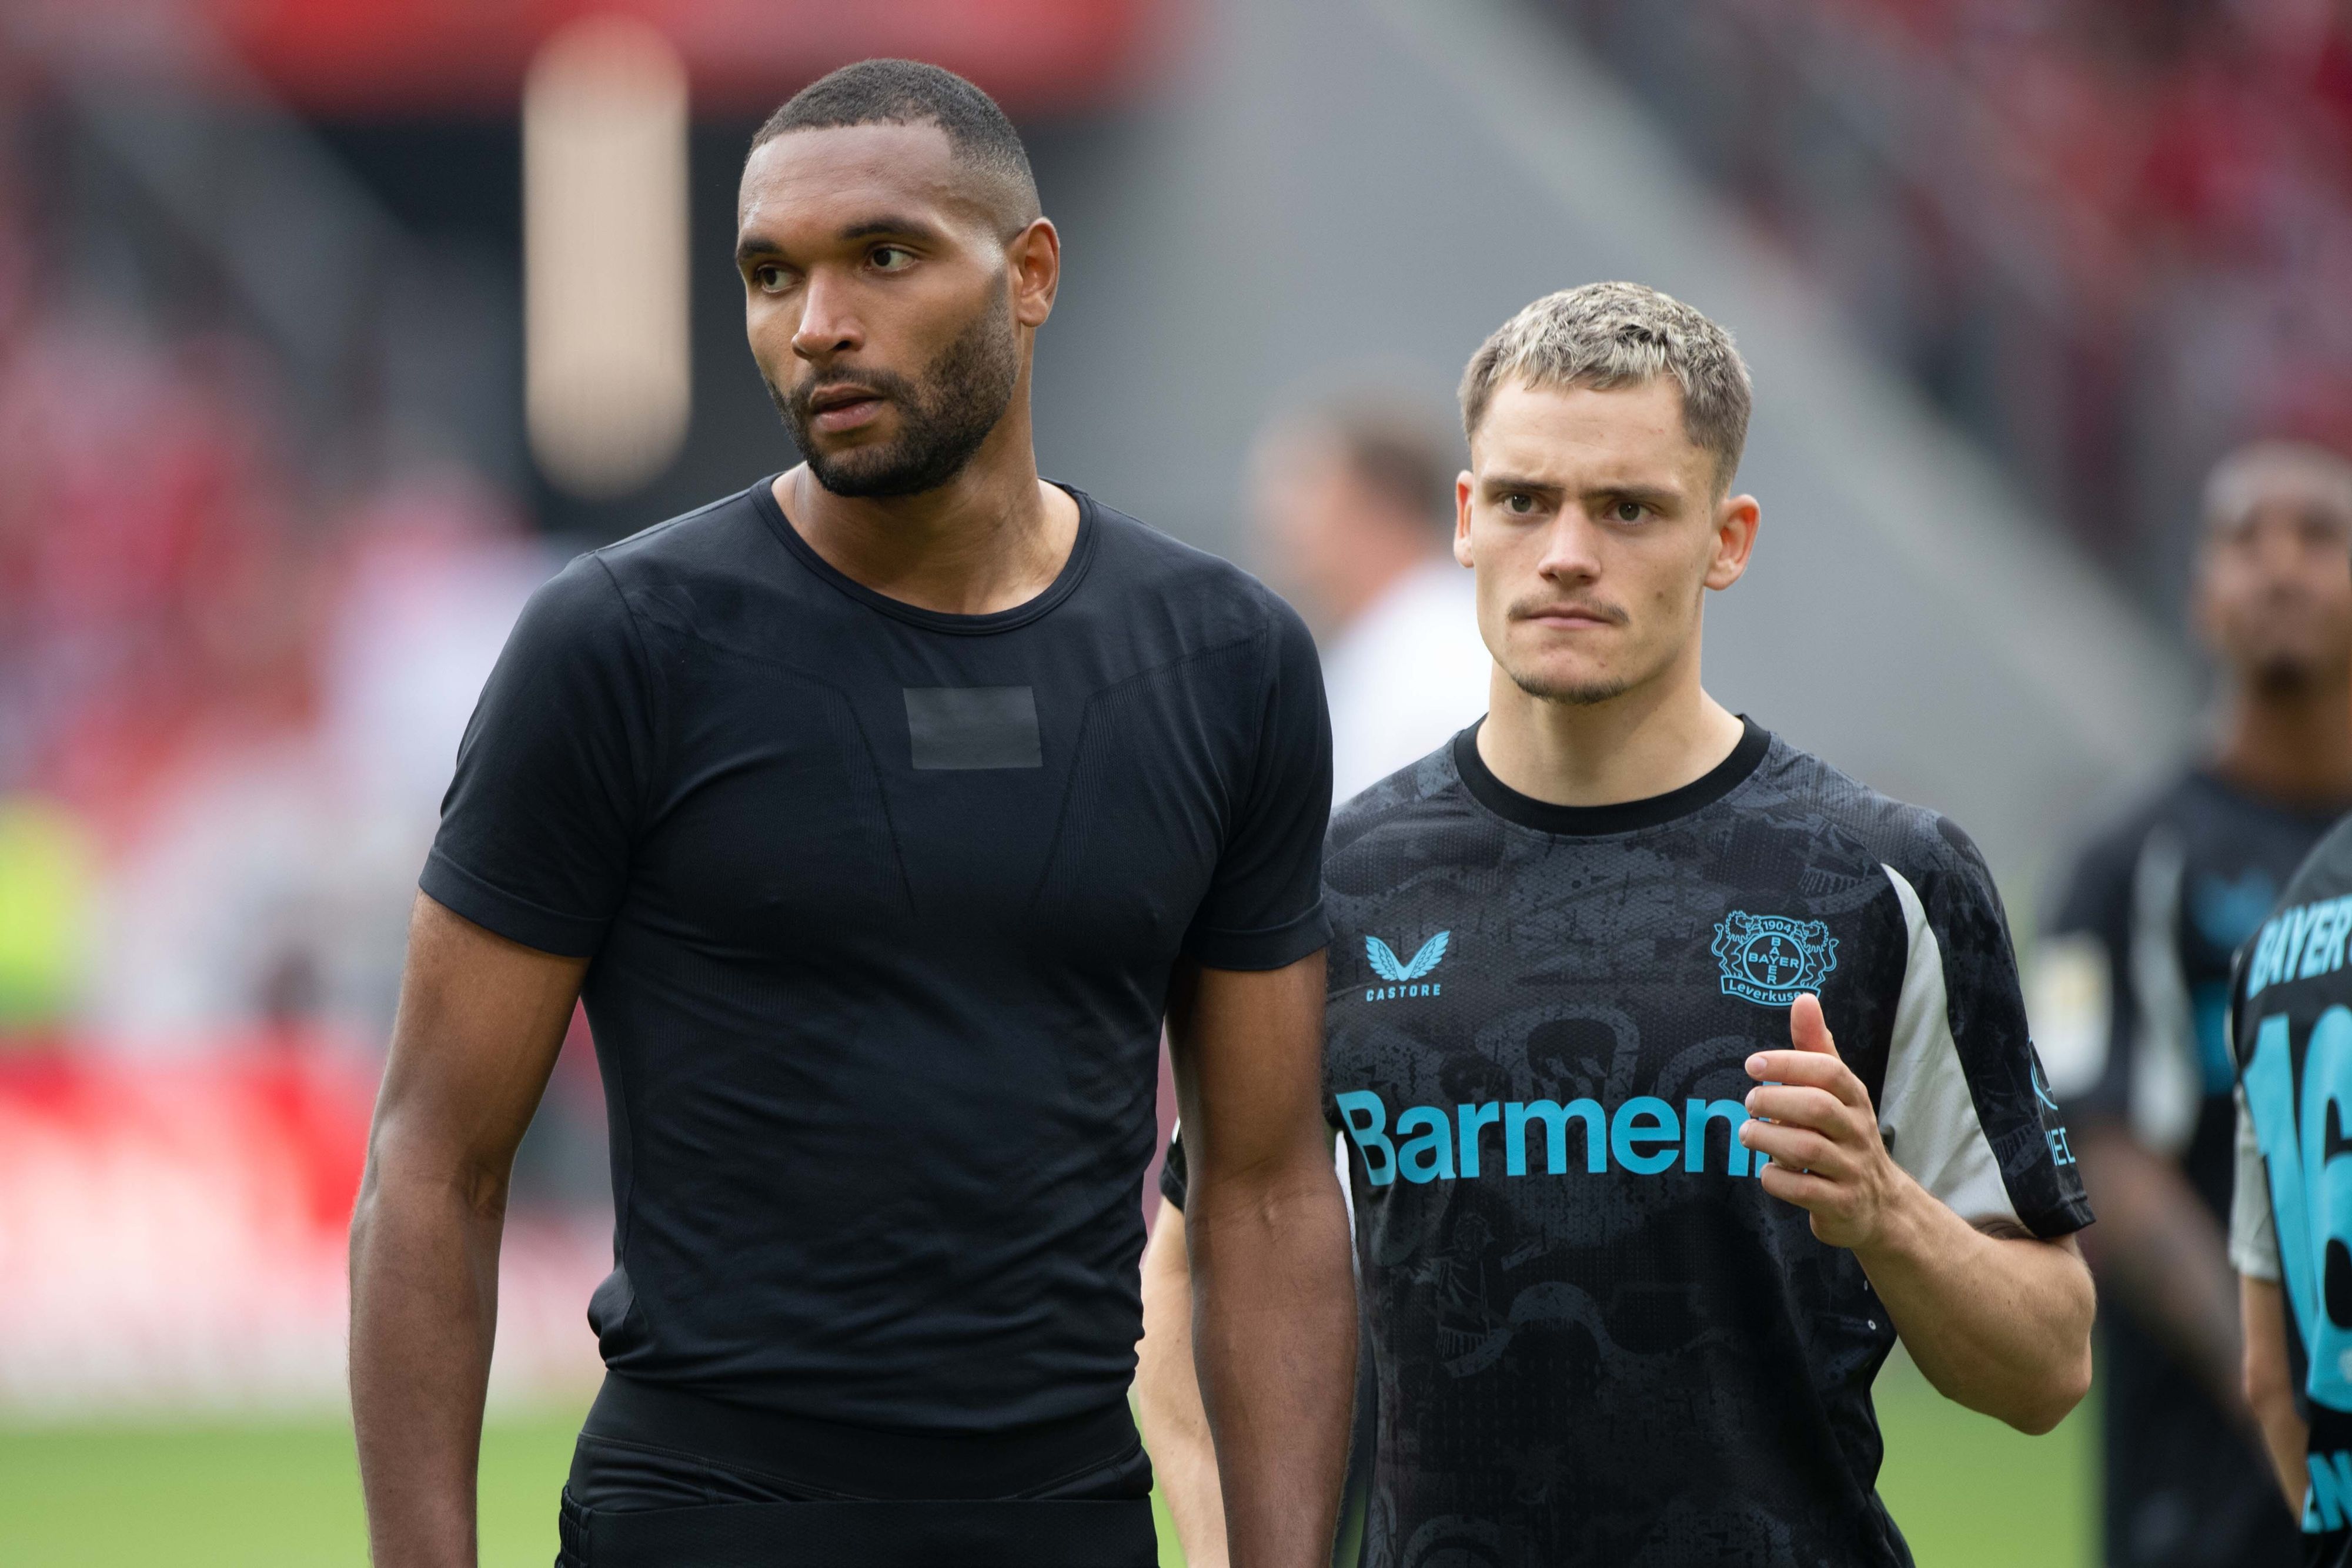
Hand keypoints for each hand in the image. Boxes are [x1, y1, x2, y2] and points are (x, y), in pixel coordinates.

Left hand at [1740, 993, 1910, 1249]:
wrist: (1879, 1206)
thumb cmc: (1843, 1136)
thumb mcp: (1835, 1092)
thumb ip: (1816, 1048)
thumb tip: (1804, 998)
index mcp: (1854, 1099)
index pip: (1829, 1071)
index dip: (1788, 1063)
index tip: (1753, 1065)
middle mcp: (1857, 1132)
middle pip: (1816, 1107)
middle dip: (1774, 1101)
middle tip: (1749, 1103)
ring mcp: (1851, 1170)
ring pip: (1806, 1149)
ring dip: (1767, 1138)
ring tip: (1748, 1133)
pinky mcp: (1840, 1204)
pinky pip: (1802, 1189)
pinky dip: (1776, 1178)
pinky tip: (1768, 1170)